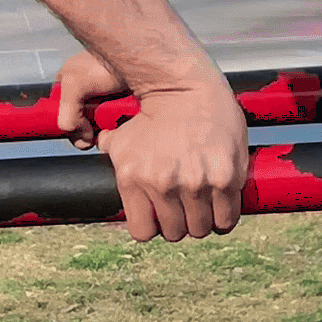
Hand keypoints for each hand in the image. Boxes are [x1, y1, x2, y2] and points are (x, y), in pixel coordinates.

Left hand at [57, 51, 248, 242]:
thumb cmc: (155, 113)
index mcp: (134, 179)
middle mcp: (163, 184)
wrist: (188, 88)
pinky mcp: (225, 179)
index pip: (143, 232)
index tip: (160, 219)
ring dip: (202, 222)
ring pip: (201, 228)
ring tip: (203, 209)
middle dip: (179, 225)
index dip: (152, 226)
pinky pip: (227, 217)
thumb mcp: (123, 135)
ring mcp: (195, 183)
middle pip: (175, 233)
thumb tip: (95, 147)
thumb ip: (109, 151)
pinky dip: (225, 217)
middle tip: (184, 211)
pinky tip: (221, 208)